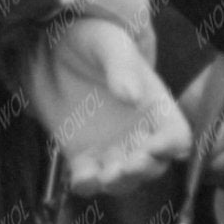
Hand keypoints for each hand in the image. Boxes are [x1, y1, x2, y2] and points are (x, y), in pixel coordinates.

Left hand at [35, 17, 192, 194]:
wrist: (46, 46)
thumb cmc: (88, 38)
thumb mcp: (108, 44)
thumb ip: (121, 67)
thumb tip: (133, 96)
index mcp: (154, 106)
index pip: (176, 135)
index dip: (172, 146)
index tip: (156, 147)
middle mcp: (137, 133)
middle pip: (154, 165)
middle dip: (144, 170)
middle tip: (129, 166)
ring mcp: (109, 147)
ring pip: (124, 179)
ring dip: (119, 183)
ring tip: (107, 177)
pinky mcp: (80, 155)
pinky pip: (88, 180)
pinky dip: (86, 185)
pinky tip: (81, 179)